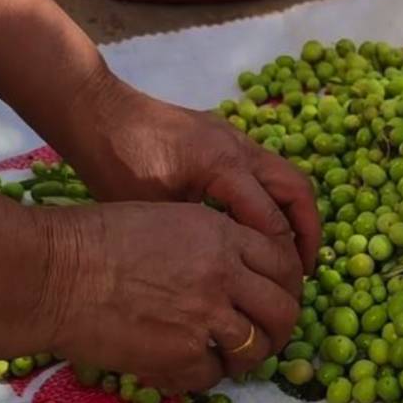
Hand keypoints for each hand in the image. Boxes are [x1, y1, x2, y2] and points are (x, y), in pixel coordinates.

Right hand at [37, 202, 302, 391]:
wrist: (54, 273)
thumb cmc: (99, 240)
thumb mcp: (171, 220)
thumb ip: (215, 242)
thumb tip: (243, 271)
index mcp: (224, 236)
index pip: (284, 264)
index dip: (288, 286)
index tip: (277, 298)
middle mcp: (225, 274)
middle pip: (283, 310)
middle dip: (280, 328)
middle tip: (265, 336)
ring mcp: (207, 316)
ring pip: (256, 347)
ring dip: (246, 357)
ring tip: (226, 356)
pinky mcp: (182, 354)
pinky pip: (213, 375)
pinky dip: (204, 376)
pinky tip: (186, 367)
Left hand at [58, 71, 319, 276]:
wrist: (94, 111)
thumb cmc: (115, 163)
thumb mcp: (154, 212)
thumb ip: (198, 239)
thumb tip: (230, 275)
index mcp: (225, 166)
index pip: (271, 220)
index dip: (282, 259)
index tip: (284, 291)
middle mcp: (241, 148)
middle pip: (298, 190)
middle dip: (308, 232)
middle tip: (304, 271)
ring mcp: (237, 139)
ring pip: (287, 178)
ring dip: (295, 215)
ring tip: (288, 255)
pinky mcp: (227, 139)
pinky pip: (266, 173)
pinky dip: (275, 201)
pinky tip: (259, 229)